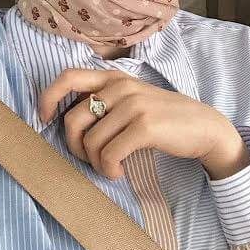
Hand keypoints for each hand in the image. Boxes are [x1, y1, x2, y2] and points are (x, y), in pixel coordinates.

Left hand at [38, 68, 248, 179]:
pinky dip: (109, 169)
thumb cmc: (164, 118)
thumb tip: (70, 121)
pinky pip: (109, 154)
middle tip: (89, 158)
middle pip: (73, 119)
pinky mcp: (144, 125)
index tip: (45, 118)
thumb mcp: (134, 100)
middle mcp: (121, 86)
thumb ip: (106, 102)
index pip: (68, 77)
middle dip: (73, 146)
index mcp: (114, 79)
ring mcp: (133, 104)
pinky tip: (119, 172)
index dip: (48, 97)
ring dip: (96, 163)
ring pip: (91, 141)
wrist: (204, 127)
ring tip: (110, 167)